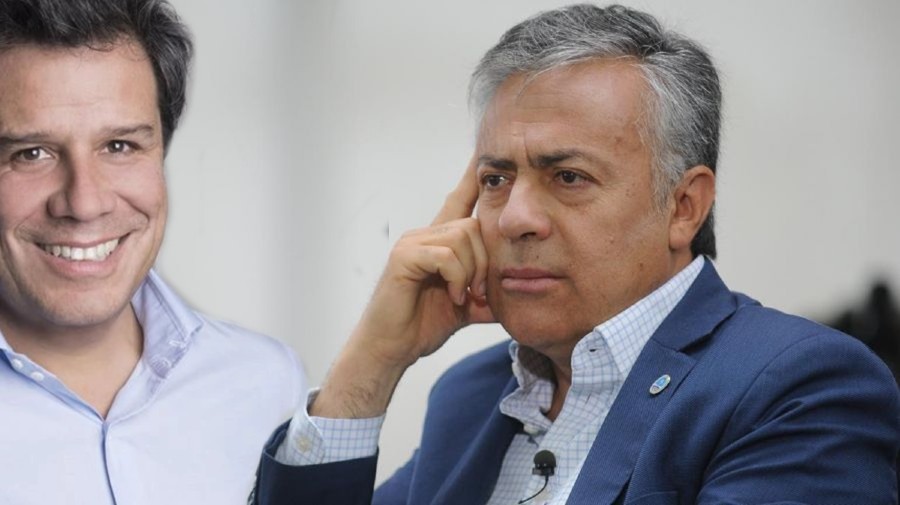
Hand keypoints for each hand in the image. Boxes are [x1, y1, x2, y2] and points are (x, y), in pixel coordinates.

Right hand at [355, 156, 493, 367]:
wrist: (392, 348)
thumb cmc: (422, 325)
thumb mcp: (467, 306)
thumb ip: (489, 292)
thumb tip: (521, 291)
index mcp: (440, 242)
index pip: (460, 198)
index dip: (473, 177)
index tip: (483, 151)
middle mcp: (425, 235)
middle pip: (474, 225)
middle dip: (485, 261)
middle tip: (477, 291)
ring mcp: (412, 243)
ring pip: (463, 238)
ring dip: (471, 273)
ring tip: (462, 296)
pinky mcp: (404, 257)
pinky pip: (447, 256)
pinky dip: (457, 279)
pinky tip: (452, 297)